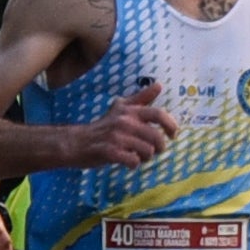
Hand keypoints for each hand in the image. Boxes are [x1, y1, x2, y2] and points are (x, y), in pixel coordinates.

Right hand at [63, 82, 177, 167]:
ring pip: (147, 151)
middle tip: (155, 151)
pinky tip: (128, 163)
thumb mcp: (121, 109)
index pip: (158, 114)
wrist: (76, 142)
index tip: (173, 135)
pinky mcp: (109, 151)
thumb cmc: (103, 127)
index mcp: (130, 111)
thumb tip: (159, 85)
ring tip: (139, 157)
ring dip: (146, 157)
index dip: (170, 125)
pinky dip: (133, 164)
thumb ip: (141, 98)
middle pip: (156, 137)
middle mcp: (124, 121)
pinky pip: (133, 161)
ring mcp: (116, 137)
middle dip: (159, 147)